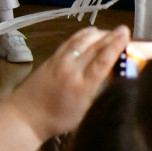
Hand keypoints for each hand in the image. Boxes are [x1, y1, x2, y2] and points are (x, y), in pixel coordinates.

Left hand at [9, 26, 129, 138]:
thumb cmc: (58, 120)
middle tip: (123, 30)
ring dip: (98, 34)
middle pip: (95, 47)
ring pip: (82, 41)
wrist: (25, 116)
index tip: (126, 34)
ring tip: (109, 31)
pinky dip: (82, 35)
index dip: (116, 46)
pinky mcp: (51, 58)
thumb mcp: (85, 112)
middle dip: (111, 36)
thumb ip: (98, 94)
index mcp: (82, 86)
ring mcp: (60, 62)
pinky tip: (90, 33)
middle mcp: (72, 70)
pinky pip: (70, 42)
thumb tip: (114, 81)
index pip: (102, 61)